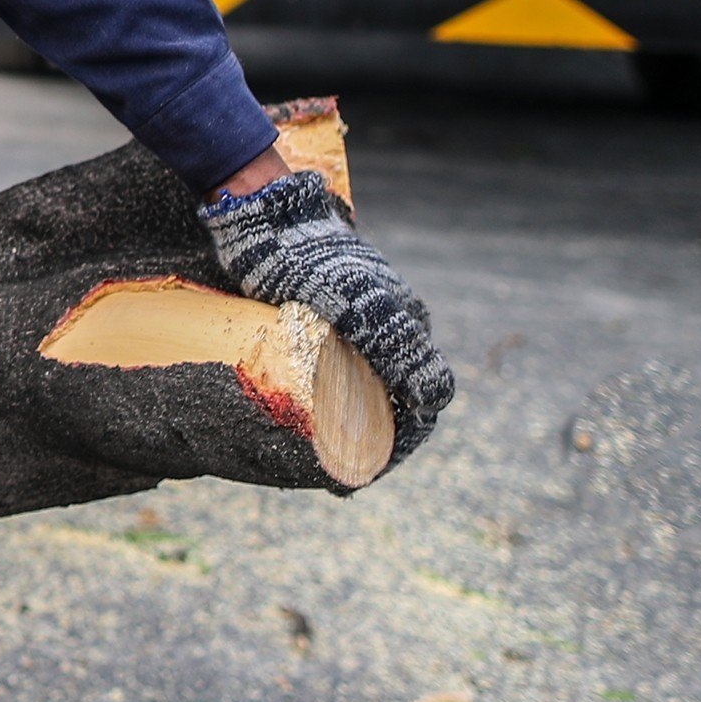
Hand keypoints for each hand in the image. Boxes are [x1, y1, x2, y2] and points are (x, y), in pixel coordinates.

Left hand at [200, 171, 449, 465]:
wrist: (265, 220)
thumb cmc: (311, 259)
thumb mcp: (361, 305)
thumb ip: (400, 348)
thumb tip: (436, 402)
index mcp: (406, 326)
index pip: (420, 402)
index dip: (399, 446)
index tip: (364, 476)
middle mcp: (386, 327)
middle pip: (391, 401)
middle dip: (373, 446)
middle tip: (338, 480)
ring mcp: (352, 326)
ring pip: (362, 390)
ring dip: (350, 431)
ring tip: (323, 464)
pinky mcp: (319, 322)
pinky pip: (331, 375)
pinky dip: (327, 408)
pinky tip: (305, 428)